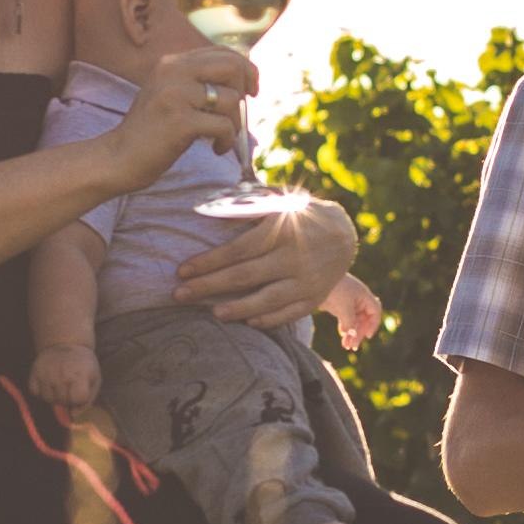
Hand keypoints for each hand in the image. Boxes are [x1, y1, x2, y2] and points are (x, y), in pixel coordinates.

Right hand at [27, 336, 99, 417]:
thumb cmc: (83, 365)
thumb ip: (87, 400)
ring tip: (59, 385)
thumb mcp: (94, 379)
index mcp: (79, 375)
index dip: (79, 399)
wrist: (66, 343)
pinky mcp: (34, 372)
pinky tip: (49, 383)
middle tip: (69, 387)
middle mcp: (61, 375)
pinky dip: (41, 391)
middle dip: (67, 399)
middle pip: (61, 401)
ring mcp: (46, 373)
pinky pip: (35, 393)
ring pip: (47, 399)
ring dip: (54, 396)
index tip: (80, 391)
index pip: (77, 399)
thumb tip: (73, 415)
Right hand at [104, 32, 260, 183]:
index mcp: (171, 63)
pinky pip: (224, 126)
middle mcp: (172, 72)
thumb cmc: (151, 131)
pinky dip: (227, 141)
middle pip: (232, 66)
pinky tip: (217, 150)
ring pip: (232, 99)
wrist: (118, 157)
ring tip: (222, 138)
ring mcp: (175, 95)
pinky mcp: (180, 121)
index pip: (222, 52)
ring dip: (236, 124)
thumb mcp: (171, 93)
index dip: (245, 69)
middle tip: (241, 113)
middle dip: (245, 90)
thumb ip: (198, 80)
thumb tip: (244, 76)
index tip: (250, 91)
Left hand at [172, 190, 355, 333]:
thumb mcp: (278, 202)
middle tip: (178, 294)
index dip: (208, 261)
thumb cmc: (299, 214)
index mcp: (282, 230)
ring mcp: (306, 281)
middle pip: (244, 277)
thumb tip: (208, 211)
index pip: (238, 250)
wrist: (344, 234)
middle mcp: (294, 258)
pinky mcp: (315, 299)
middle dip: (208, 286)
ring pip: (266, 300)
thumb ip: (247, 206)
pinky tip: (247, 321)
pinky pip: (289, 314)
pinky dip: (268, 319)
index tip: (182, 270)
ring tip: (211, 313)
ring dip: (236, 309)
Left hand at [321, 276, 387, 351]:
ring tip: (346, 346)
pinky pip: (346, 321)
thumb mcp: (343, 306)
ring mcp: (349, 303)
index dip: (373, 324)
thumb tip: (351, 335)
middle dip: (359, 334)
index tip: (368, 336)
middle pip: (364, 320)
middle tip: (353, 346)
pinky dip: (345, 329)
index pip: (375, 312)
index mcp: (364, 296)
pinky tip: (342, 337)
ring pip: (354, 322)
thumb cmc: (333, 289)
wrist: (314, 279)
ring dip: (352, 334)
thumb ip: (349, 321)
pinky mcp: (339, 306)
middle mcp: (358, 300)